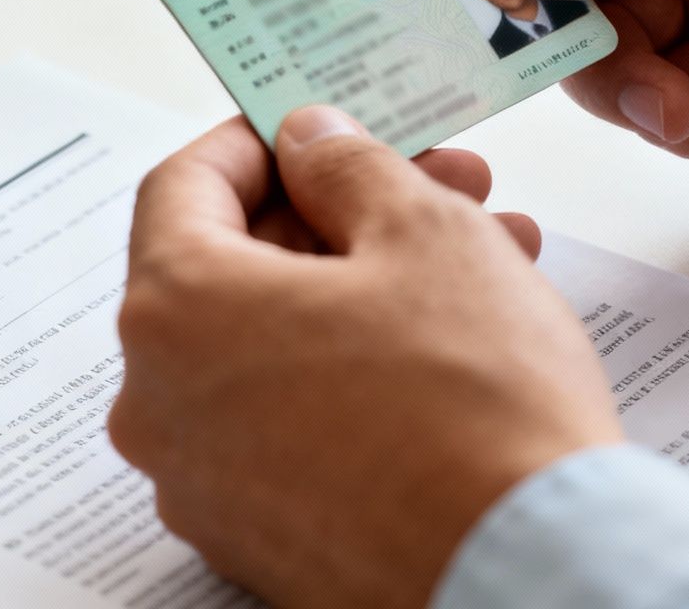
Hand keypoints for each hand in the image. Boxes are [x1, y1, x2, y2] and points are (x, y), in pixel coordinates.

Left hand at [110, 108, 618, 607]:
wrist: (529, 573)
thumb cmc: (475, 402)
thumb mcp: (424, 232)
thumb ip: (348, 165)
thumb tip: (309, 141)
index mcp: (174, 311)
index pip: (183, 186)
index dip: (258, 140)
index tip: (318, 125)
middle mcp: (159, 402)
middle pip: (234, 267)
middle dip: (342, 214)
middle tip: (440, 183)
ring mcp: (201, 481)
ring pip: (274, 345)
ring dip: (368, 287)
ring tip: (488, 253)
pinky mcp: (254, 536)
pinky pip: (287, 421)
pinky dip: (353, 370)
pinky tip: (455, 343)